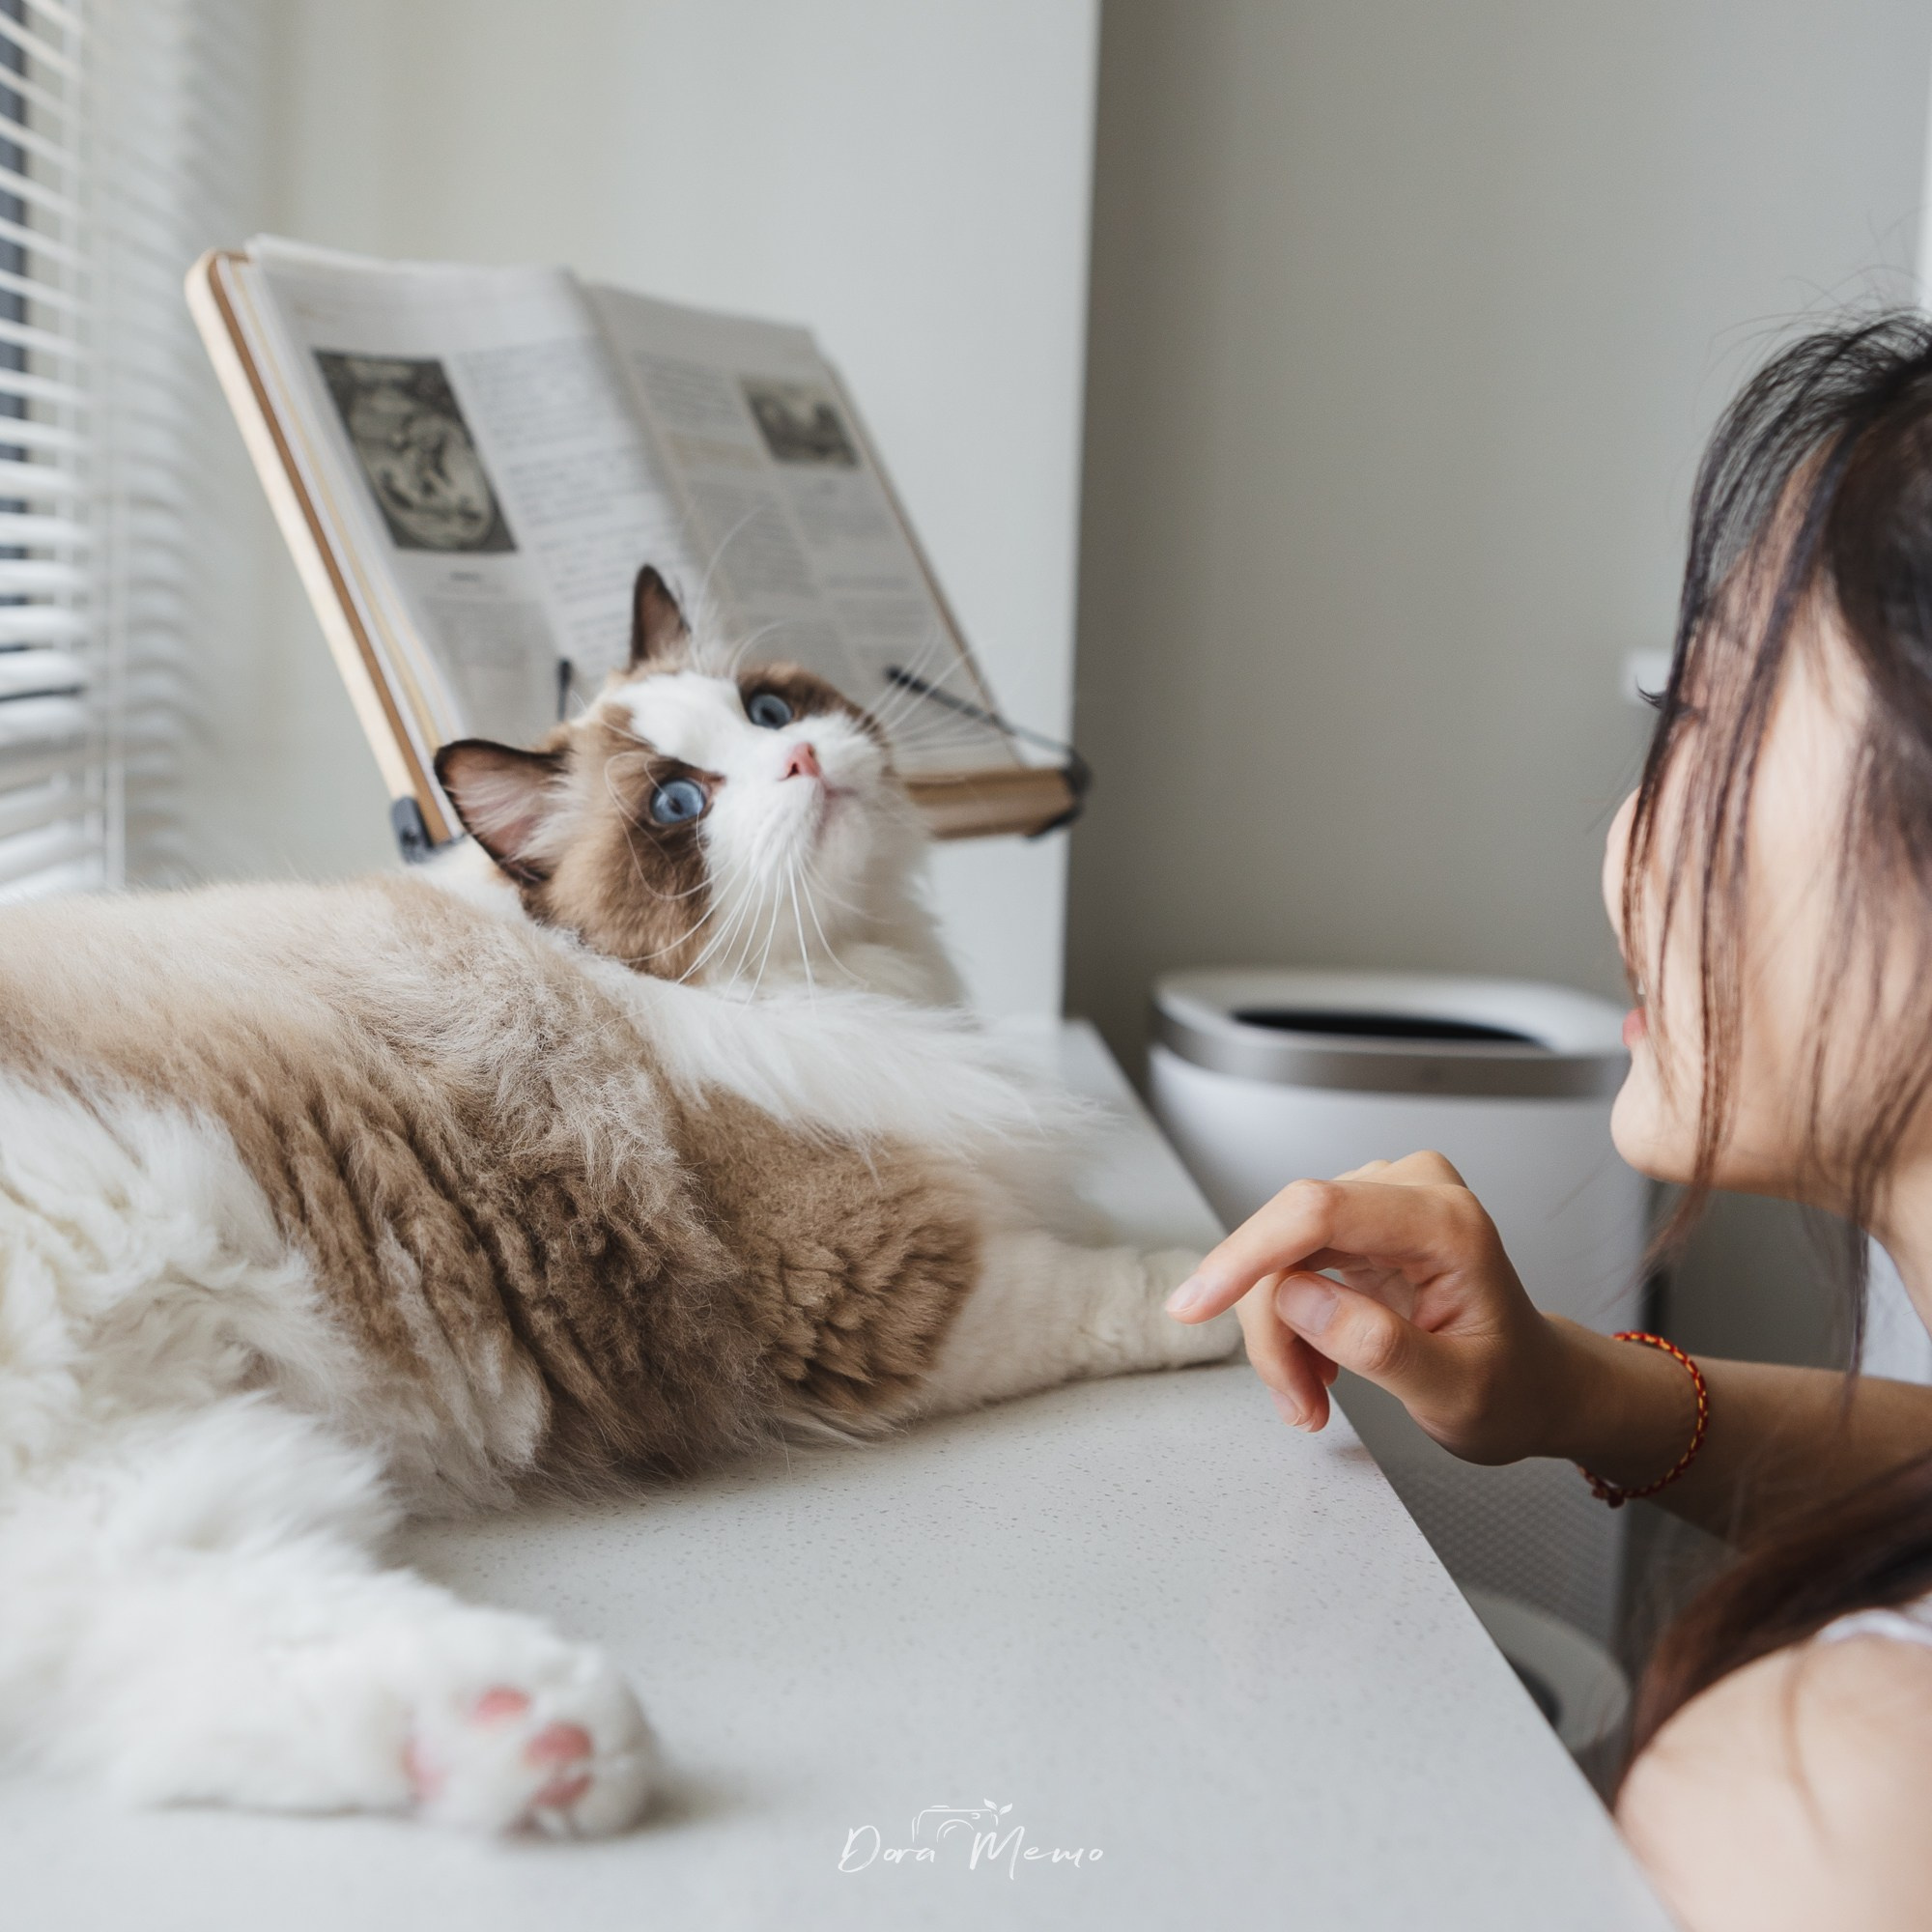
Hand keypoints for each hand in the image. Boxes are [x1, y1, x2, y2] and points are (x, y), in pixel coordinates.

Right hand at [1164, 1150, 1575, 1462]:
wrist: (1533, 1384)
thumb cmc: (1510, 1388)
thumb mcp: (1457, 1394)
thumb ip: (1381, 1347)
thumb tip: (1298, 1300)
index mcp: (1446, 1222)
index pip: (1319, 1211)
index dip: (1247, 1254)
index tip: (1198, 1303)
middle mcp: (1412, 1191)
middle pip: (1288, 1237)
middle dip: (1269, 1325)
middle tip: (1293, 1402)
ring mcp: (1382, 1200)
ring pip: (1278, 1254)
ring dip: (1276, 1333)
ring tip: (1307, 1397)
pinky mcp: (1359, 1220)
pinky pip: (1288, 1262)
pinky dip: (1286, 1323)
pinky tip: (1314, 1364)